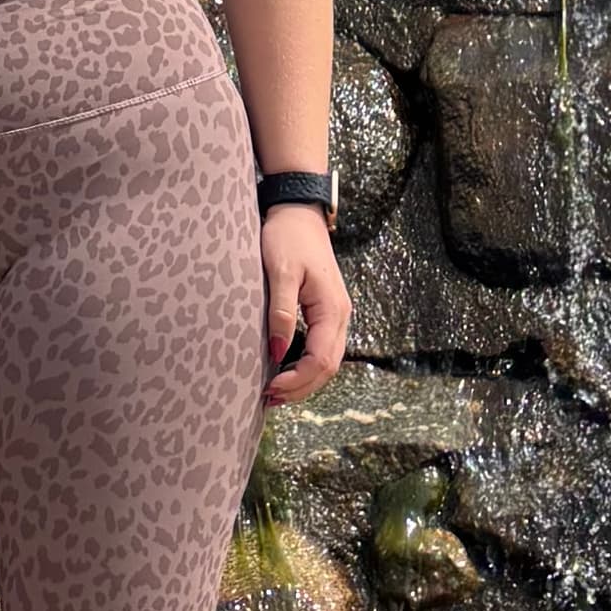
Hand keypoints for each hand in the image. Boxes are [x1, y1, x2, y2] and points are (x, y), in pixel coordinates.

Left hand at [261, 211, 349, 403]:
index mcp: (332, 309)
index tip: (269, 388)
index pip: (321, 361)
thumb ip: (281, 312)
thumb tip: (278, 352)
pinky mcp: (326, 311)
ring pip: (327, 361)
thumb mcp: (280, 272)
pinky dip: (306, 366)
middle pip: (328, 368)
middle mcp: (340, 316)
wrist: (298, 212)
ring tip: (275, 392)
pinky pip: (322, 349)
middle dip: (300, 389)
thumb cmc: (287, 237)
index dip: (297, 381)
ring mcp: (336, 315)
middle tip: (269, 399)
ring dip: (304, 381)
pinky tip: (285, 370)